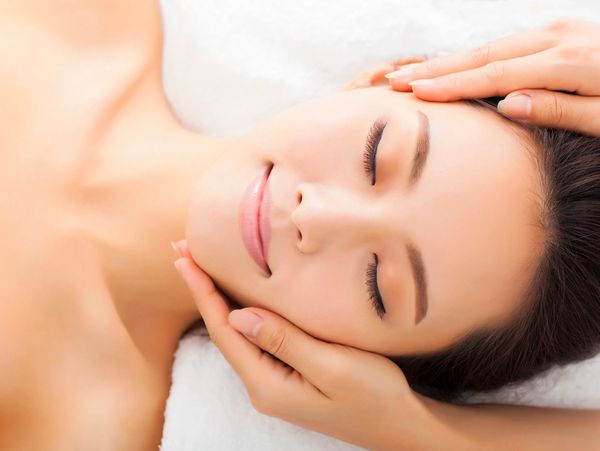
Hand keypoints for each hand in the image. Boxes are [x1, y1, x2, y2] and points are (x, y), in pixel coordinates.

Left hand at [171, 240, 461, 449]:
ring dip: (217, 298)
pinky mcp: (288, 375)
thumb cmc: (373, 396)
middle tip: (182, 252)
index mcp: (267, 384)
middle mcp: (262, 385)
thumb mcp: (332, 366)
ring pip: (236, 333)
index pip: (224, 330)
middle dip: (202, 290)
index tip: (184, 258)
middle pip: (223, 330)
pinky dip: (240, 310)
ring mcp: (274, 381)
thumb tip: (238, 315)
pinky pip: (255, 337)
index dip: (202, 291)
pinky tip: (237, 296)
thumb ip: (284, 341)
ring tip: (199, 267)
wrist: (398, 426)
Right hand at [385, 18, 599, 134]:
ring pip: (490, 46)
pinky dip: (472, 57)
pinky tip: (452, 66)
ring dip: (448, 61)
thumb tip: (508, 103)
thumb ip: (560, 111)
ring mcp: (558, 31)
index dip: (452, 84)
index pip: (495, 75)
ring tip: (411, 73)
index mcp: (568, 61)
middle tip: (395, 79)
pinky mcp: (560, 33)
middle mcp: (558, 38)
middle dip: (436, 68)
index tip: (414, 91)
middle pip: (483, 54)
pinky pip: (505, 44)